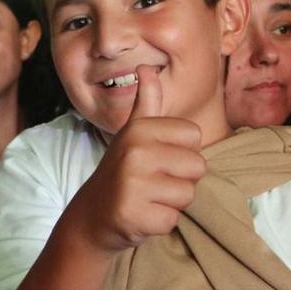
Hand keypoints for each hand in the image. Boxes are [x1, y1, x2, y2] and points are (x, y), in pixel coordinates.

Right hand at [74, 65, 205, 254]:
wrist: (93, 215)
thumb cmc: (123, 172)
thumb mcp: (133, 133)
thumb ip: (147, 101)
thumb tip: (147, 67)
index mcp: (139, 130)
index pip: (195, 137)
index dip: (181, 153)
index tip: (157, 160)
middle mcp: (135, 153)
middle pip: (197, 167)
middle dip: (180, 180)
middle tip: (153, 183)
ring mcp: (133, 185)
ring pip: (188, 194)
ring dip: (171, 202)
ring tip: (148, 199)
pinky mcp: (134, 215)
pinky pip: (173, 219)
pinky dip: (160, 222)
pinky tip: (142, 216)